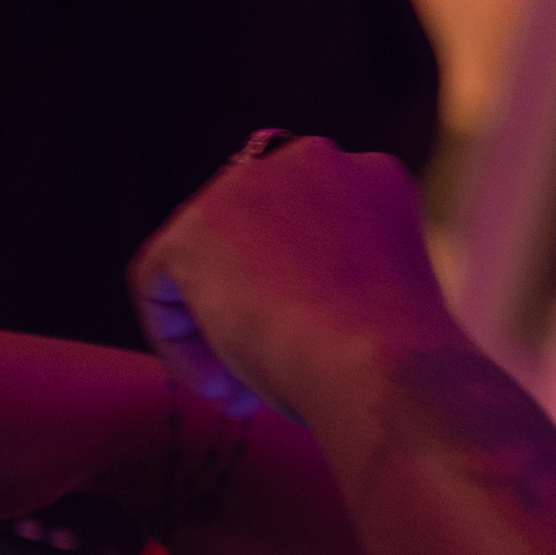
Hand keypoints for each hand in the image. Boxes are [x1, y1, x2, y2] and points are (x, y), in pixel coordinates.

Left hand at [129, 137, 454, 425]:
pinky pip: (159, 282)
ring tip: (238, 394)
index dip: (296, 289)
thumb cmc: (396, 365)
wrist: (385, 368)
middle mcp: (316, 160)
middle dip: (249, 301)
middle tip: (260, 380)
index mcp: (373, 177)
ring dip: (213, 327)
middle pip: (251, 227)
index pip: (307, 217)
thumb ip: (332, 284)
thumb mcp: (376, 307)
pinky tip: (219, 388)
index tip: (310, 351)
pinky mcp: (199, 223)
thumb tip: (270, 313)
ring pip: (204, 256)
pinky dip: (177, 341)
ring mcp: (255, 183)